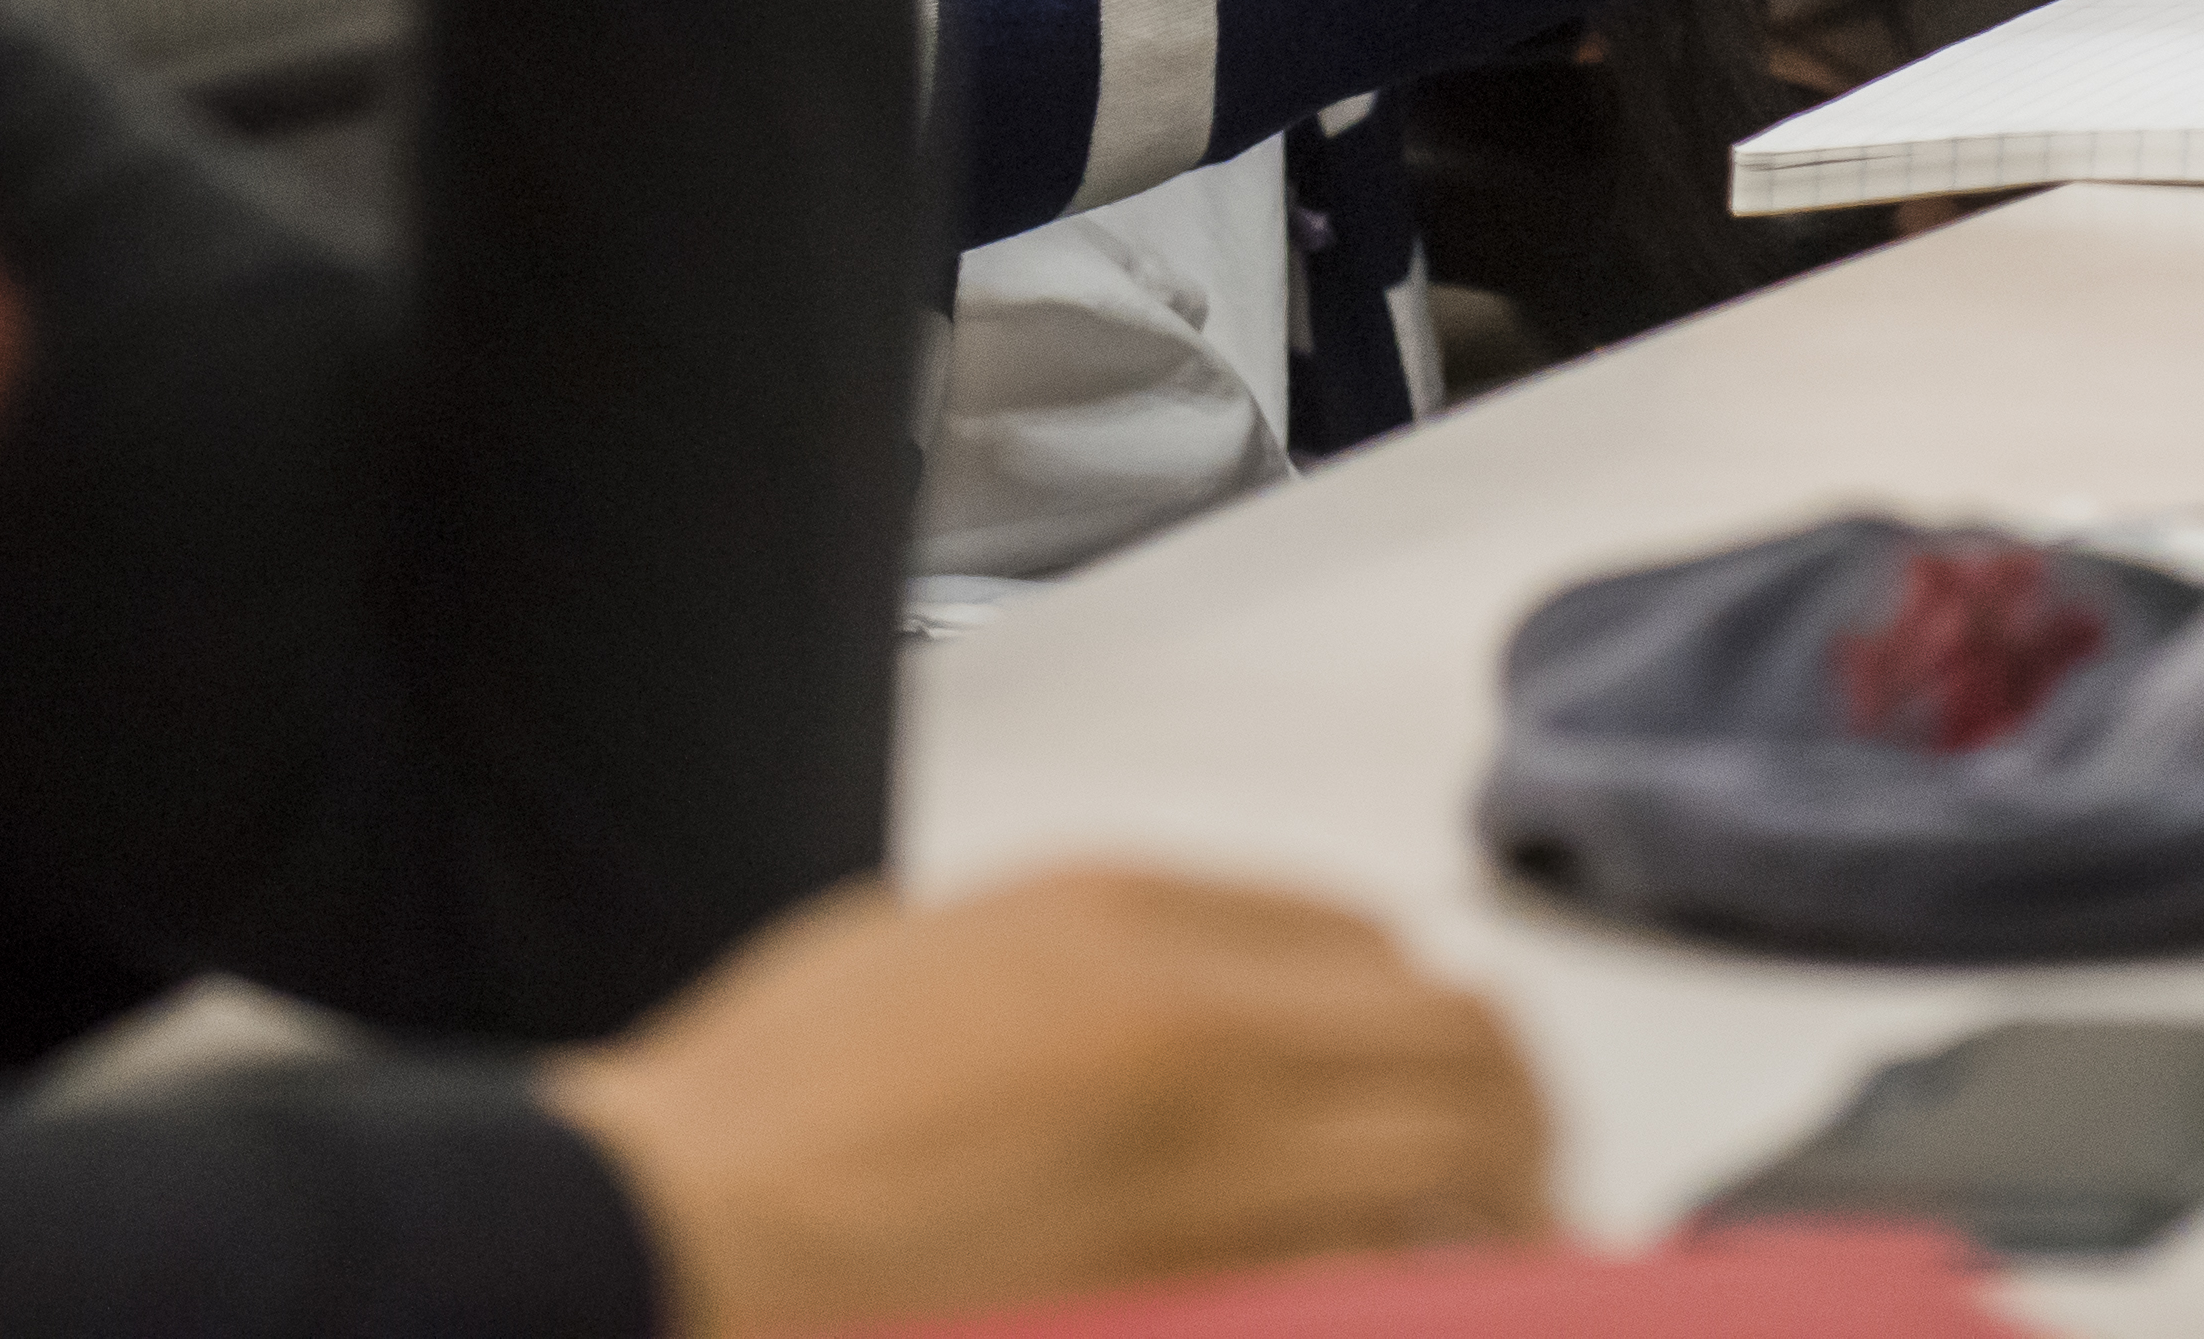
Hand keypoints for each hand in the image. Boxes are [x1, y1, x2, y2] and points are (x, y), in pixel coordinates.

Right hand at [547, 869, 1552, 1336]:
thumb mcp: (935, 940)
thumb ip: (1090, 941)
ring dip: (1496, 1184)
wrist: (684, 1232)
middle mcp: (1196, 1028)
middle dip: (1508, 1095)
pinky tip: (1419, 1281)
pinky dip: (1415, 1267)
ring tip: (1501, 1222)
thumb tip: (1224, 980)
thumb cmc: (772, 1103)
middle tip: (1519, 1149)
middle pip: (1449, 1042)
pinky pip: (1365, 1267)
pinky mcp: (1191, 1282)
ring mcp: (1203, 1169)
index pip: (1363, 939)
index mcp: (1122, 921)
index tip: (1436, 1049)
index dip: (1421, 1002)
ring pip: (1443, 1155)